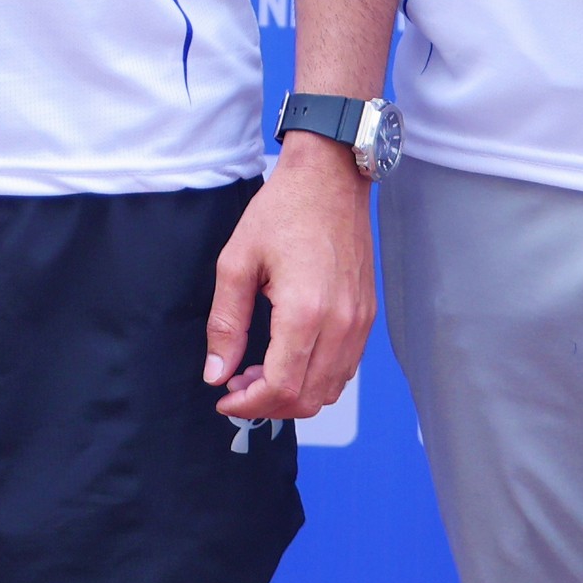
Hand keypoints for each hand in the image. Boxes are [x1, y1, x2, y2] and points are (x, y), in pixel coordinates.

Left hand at [203, 134, 372, 420]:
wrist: (330, 176)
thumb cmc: (283, 210)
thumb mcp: (237, 261)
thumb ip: (226, 324)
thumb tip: (216, 373)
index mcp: (305, 311)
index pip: (281, 387)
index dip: (248, 404)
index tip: (225, 398)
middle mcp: (340, 323)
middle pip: (308, 399)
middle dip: (268, 405)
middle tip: (237, 384)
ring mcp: (359, 321)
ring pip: (331, 390)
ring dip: (294, 395)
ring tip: (259, 373)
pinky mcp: (366, 314)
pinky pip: (346, 368)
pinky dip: (317, 378)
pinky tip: (290, 358)